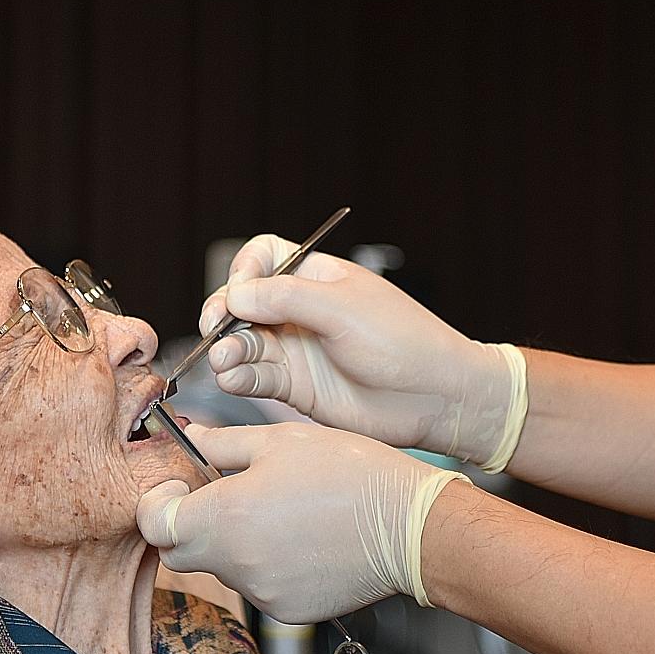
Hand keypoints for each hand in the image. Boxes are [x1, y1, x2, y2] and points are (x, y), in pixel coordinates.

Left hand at [136, 422, 467, 623]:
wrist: (407, 524)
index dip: (159, 503)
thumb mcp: (282, 439)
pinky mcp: (287, 609)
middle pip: (180, 552)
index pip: (155, 524)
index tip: (179, 487)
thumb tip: (189, 433)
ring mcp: (261, 592)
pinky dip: (266, 564)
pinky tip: (300, 537)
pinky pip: (258, 586)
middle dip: (189, 524)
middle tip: (222, 496)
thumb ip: (223, 442)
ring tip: (278, 511)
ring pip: (222, 567)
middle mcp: (237, 561)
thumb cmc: (351, 473)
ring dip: (233, 542)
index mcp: (227, 514)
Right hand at [200, 236, 522, 466]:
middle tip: (218, 329)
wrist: (435, 396)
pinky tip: (235, 378)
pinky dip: (238, 377)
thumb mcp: (344, 308)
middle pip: (242, 302)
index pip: (265, 257)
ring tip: (228, 359)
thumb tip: (235, 295)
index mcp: (317, 277)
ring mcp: (296, 349)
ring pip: (243, 342)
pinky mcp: (295, 386)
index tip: (241, 290)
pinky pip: (254, 377)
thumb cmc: (404, 340)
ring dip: (226, 348)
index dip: (245, 269)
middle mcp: (301, 310)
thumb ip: (286, 298)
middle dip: (223, 313)